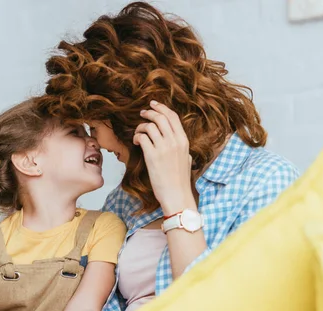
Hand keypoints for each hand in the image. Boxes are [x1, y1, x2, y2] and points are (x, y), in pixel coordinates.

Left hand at [134, 100, 195, 214]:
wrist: (176, 195)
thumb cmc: (180, 181)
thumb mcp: (187, 160)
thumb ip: (182, 149)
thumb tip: (179, 144)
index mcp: (184, 141)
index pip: (173, 117)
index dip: (162, 108)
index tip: (153, 104)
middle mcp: (175, 142)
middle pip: (161, 117)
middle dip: (149, 112)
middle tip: (142, 113)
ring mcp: (164, 148)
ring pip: (150, 126)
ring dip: (140, 126)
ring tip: (138, 133)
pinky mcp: (152, 156)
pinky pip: (142, 137)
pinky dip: (137, 136)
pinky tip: (136, 142)